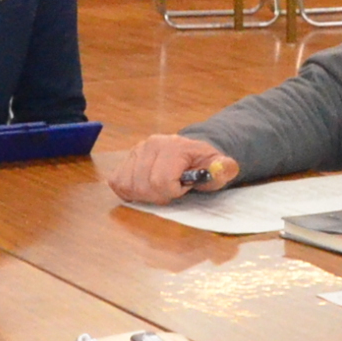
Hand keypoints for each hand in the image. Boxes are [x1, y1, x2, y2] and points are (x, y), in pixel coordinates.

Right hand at [107, 134, 235, 204]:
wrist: (193, 153)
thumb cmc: (204, 164)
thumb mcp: (220, 167)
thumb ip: (224, 169)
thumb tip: (224, 168)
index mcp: (173, 146)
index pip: (161, 181)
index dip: (173, 192)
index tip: (183, 187)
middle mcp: (150, 145)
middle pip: (143, 186)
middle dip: (159, 196)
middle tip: (172, 189)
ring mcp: (135, 151)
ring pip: (128, 186)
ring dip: (144, 195)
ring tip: (160, 188)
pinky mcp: (126, 159)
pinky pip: (117, 182)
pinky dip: (129, 191)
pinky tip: (145, 188)